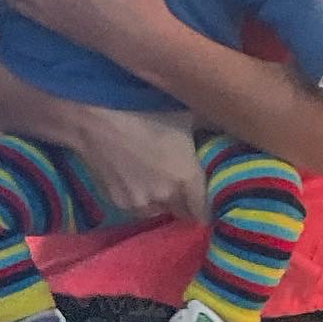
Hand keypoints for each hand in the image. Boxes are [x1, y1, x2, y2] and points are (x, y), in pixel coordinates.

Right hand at [70, 104, 209, 222]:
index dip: (209, 205)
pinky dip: (141, 196)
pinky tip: (137, 175)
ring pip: (159, 210)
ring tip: (157, 176)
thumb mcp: (185, 114)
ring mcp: (138, 203)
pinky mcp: (116, 203)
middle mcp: (164, 197)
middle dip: (186, 201)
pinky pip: (137, 206)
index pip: (205, 211)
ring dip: (162, 200)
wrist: (93, 118)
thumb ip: (208, 128)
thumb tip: (228, 126)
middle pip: (183, 212)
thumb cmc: (143, 109)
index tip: (208, 195)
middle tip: (185, 182)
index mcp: (185, 178)